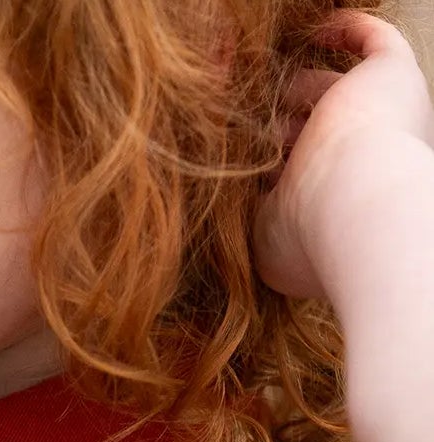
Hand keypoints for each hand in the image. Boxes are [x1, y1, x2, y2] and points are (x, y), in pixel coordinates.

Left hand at [253, 10, 433, 300]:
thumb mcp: (262, 232)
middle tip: (231, 121)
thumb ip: (247, 210)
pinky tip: (315, 30)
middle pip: (309, 127)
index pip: (296, 170)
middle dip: (271, 126)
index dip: (265, 165)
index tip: (229, 166)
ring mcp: (382, 114)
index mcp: (336, 196)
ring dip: (290, 85)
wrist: (355, 207)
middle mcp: (365, 156)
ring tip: (246, 81)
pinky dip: (347, 29)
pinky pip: (375, 39)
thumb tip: (226, 193)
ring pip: (329, 87)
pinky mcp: (393, 75)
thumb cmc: (306, 233)